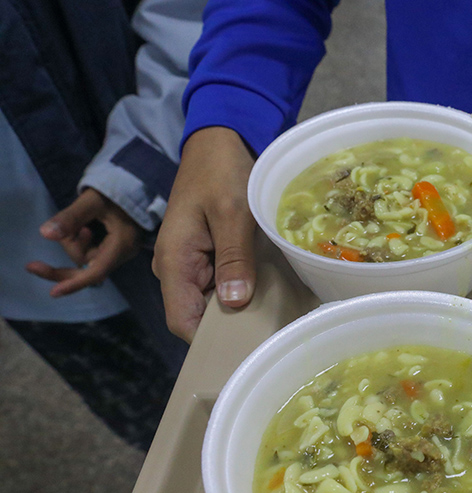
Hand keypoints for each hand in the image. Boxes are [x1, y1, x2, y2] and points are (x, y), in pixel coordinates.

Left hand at [26, 187, 142, 295]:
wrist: (136, 184)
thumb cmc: (117, 190)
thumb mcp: (91, 201)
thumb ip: (69, 218)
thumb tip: (45, 234)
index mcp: (121, 245)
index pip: (97, 272)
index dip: (75, 283)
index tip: (53, 292)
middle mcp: (123, 253)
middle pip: (89, 271)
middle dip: (62, 270)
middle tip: (33, 266)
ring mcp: (119, 251)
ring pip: (87, 259)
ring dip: (73, 243)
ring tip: (77, 222)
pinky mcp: (114, 247)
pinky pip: (91, 253)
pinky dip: (78, 243)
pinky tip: (80, 228)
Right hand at [153, 126, 256, 341]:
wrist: (218, 143)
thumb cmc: (222, 172)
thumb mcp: (232, 213)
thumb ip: (233, 258)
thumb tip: (234, 302)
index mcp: (173, 261)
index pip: (182, 321)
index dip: (210, 341)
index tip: (247, 348)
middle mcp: (176, 269)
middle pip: (198, 317)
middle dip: (231, 328)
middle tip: (273, 334)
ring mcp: (190, 265)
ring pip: (212, 304)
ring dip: (240, 310)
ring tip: (278, 317)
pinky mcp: (206, 258)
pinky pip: (222, 286)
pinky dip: (243, 291)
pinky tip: (270, 294)